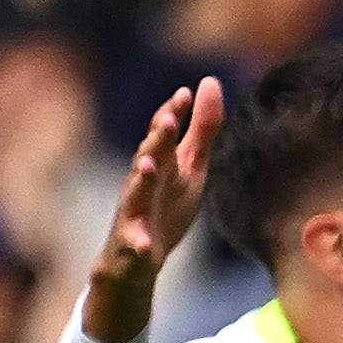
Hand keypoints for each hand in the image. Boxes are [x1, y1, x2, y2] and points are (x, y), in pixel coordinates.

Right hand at [84, 80, 223, 342]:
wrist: (137, 258)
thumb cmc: (167, 205)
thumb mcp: (190, 167)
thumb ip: (201, 129)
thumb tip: (208, 84)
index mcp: (161, 164)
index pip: (163, 133)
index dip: (173, 113)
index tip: (186, 93)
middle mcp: (144, 183)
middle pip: (149, 156)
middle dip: (157, 137)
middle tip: (168, 118)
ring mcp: (135, 213)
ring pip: (135, 193)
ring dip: (142, 178)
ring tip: (147, 165)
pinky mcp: (133, 244)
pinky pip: (135, 243)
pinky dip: (139, 242)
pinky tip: (145, 245)